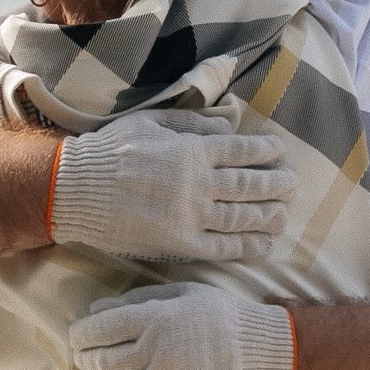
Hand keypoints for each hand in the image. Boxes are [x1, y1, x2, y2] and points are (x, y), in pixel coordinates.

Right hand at [53, 111, 296, 261]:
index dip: (265, 151)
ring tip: (284, 214)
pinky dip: (247, 246)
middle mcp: (198, 184)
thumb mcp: (152, 121)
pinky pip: (222, 247)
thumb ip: (192, 123)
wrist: (76, 190)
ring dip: (268, 215)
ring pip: (242, 217)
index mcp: (192, 151)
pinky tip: (264, 245)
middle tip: (292, 184)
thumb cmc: (111, 150)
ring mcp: (191, 216)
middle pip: (249, 184)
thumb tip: (227, 127)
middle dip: (276, 184)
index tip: (279, 152)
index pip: (241, 151)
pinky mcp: (180, 244)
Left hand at [69, 281, 295, 369]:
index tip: (78, 337)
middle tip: (83, 360)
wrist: (259, 354)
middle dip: (84, 362)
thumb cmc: (219, 317)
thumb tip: (94, 310)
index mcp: (156, 319)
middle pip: (100, 362)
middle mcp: (156, 352)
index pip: (98, 329)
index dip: (80, 335)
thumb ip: (136, 300)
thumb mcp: (182, 294)